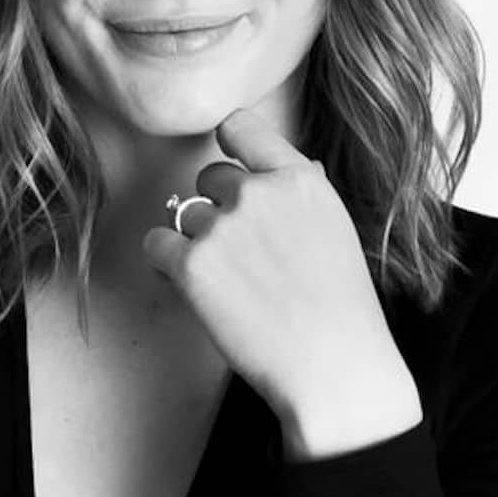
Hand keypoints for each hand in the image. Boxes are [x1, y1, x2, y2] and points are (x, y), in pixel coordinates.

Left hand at [140, 106, 409, 422]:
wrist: (334, 368)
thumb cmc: (341, 309)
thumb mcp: (335, 230)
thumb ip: (300, 194)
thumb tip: (274, 170)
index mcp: (300, 179)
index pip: (240, 128)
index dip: (230, 147)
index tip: (232, 170)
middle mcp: (259, 193)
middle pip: (209, 177)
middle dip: (218, 208)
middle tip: (242, 255)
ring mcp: (222, 227)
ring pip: (183, 214)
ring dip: (196, 242)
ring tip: (230, 284)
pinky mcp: (191, 265)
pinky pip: (156, 244)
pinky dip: (168, 264)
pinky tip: (198, 290)